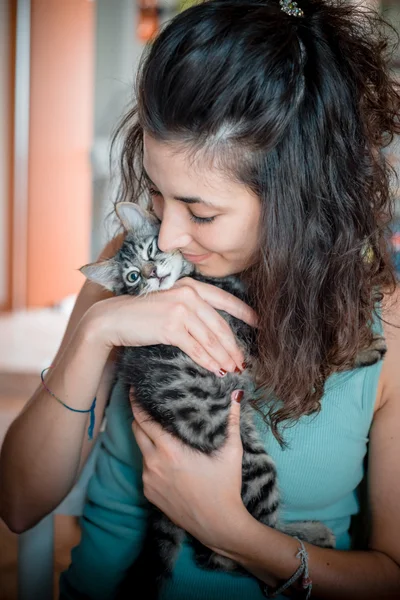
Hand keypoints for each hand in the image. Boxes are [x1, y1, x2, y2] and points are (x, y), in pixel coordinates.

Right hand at [83, 277, 256, 374]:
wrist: (114, 318)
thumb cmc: (142, 314)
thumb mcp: (171, 304)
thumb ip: (192, 311)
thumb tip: (214, 332)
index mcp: (191, 285)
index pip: (224, 300)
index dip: (245, 313)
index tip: (259, 324)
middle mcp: (188, 294)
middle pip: (219, 324)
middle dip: (233, 345)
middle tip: (242, 361)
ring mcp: (179, 310)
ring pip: (210, 338)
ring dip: (223, 357)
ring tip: (232, 369)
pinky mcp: (170, 327)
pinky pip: (195, 347)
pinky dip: (207, 361)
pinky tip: (215, 370)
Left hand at [131, 390, 247, 550]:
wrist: (218, 524)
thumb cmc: (225, 486)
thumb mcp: (231, 451)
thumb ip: (231, 420)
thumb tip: (235, 394)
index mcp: (169, 449)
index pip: (144, 419)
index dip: (137, 403)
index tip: (135, 390)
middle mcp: (153, 463)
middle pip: (136, 431)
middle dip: (139, 417)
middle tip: (147, 406)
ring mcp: (148, 479)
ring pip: (142, 450)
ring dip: (148, 440)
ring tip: (162, 434)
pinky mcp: (148, 493)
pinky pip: (146, 469)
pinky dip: (153, 461)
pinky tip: (168, 461)